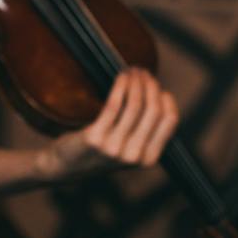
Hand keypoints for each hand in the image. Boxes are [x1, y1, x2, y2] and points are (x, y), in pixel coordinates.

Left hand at [40, 69, 179, 179]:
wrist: (68, 166)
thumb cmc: (104, 150)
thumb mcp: (131, 148)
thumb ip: (147, 129)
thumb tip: (159, 93)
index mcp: (148, 159)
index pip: (169, 120)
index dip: (166, 98)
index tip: (158, 87)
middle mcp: (133, 156)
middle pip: (153, 110)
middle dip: (151, 85)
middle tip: (144, 72)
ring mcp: (114, 148)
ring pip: (134, 104)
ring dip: (135, 82)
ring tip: (133, 71)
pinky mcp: (95, 138)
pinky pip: (114, 105)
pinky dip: (120, 86)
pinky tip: (121, 77)